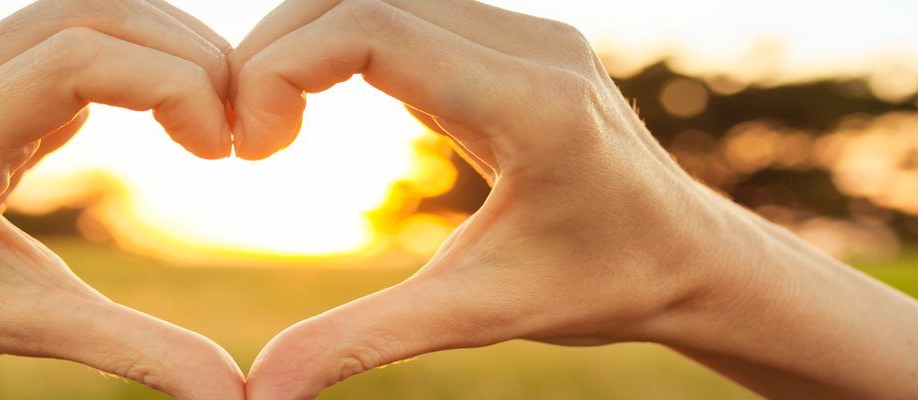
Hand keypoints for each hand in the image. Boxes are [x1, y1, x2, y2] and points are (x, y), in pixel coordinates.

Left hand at [0, 0, 243, 397]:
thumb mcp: (24, 326)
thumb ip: (130, 350)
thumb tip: (232, 395)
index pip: (75, 60)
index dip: (171, 85)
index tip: (224, 149)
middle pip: (89, 13)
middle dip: (183, 56)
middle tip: (241, 125)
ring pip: (78, 9)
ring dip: (161, 46)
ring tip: (214, 113)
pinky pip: (60, 31)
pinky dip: (128, 55)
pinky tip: (167, 111)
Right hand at [228, 0, 917, 398]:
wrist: (692, 261)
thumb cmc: (599, 290)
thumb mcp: (476, 315)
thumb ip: (363, 340)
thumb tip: (259, 392)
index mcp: (527, 103)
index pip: (369, 29)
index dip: (281, 70)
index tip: (253, 148)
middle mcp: (530, 45)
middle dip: (275, 52)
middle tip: (246, 138)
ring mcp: (527, 31)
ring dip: (303, 41)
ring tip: (271, 123)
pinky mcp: (516, 36)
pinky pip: (405, 8)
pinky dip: (340, 42)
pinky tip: (315, 102)